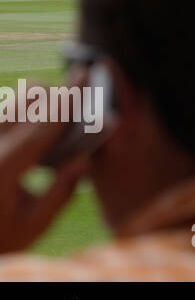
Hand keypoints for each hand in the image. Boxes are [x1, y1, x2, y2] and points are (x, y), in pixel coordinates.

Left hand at [0, 103, 89, 255]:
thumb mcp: (34, 227)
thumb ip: (61, 193)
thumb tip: (82, 161)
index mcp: (3, 168)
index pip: (42, 124)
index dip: (67, 98)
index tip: (83, 73)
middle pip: (26, 97)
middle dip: (55, 95)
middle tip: (73, 110)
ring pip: (13, 100)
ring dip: (38, 103)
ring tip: (50, 130)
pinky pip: (6, 114)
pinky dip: (23, 116)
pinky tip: (29, 142)